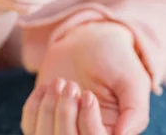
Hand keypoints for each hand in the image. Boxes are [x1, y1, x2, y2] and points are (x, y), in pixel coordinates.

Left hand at [22, 22, 150, 134]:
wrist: (89, 40)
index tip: (87, 94)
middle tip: (70, 84)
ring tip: (59, 83)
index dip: (88, 123)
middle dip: (65, 113)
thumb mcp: (133, 81)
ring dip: (48, 109)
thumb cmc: (116, 59)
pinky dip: (34, 106)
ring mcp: (63, 129)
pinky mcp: (44, 120)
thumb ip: (135, 112)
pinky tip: (46, 87)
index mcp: (113, 132)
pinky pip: (30, 127)